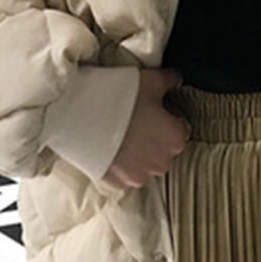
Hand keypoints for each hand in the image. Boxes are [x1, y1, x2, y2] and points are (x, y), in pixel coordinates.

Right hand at [100, 67, 191, 190]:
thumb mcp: (151, 81)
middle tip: (134, 121)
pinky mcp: (118, 183)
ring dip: (137, 154)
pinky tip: (108, 147)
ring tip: (119, 134)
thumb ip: (169, 80)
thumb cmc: (121, 98)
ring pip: (144, 164)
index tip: (152, 112)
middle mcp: (162, 162)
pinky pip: (124, 175)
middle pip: (162, 149)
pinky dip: (119, 165)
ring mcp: (139, 176)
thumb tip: (176, 79)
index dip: (166, 119)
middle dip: (152, 138)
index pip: (179, 129)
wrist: (81, 117)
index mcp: (175, 138)